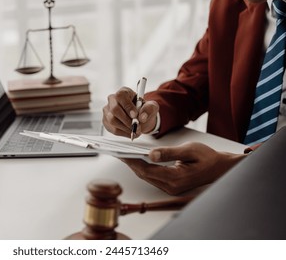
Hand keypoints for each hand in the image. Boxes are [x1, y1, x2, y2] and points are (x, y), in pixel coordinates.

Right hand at [103, 87, 158, 138]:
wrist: (140, 118)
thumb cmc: (144, 110)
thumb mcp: (152, 106)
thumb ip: (149, 109)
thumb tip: (142, 117)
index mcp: (123, 92)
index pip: (121, 96)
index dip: (127, 106)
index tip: (135, 115)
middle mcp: (113, 99)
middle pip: (114, 109)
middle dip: (126, 120)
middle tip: (136, 126)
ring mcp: (107, 110)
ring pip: (112, 120)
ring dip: (125, 128)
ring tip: (135, 130)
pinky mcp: (106, 121)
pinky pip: (112, 129)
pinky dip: (123, 133)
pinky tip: (129, 132)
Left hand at [121, 142, 245, 194]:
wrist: (219, 168)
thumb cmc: (207, 157)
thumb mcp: (189, 150)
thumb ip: (169, 152)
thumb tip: (151, 154)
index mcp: (176, 178)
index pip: (147, 170)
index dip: (132, 161)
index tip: (121, 153)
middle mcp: (171, 186)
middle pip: (144, 175)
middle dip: (130, 163)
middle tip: (117, 152)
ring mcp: (171, 188)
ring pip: (147, 176)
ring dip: (135, 166)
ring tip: (123, 154)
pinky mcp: (171, 185)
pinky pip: (153, 177)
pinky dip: (143, 168)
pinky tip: (137, 159)